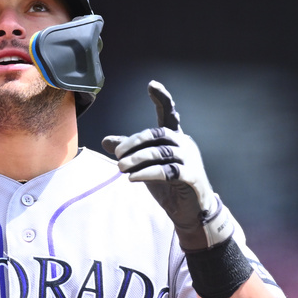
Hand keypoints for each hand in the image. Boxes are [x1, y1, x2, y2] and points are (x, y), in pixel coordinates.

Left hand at [102, 80, 234, 251]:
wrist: (190, 212)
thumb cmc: (169, 185)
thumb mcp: (145, 165)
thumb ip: (130, 152)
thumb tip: (105, 140)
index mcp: (175, 138)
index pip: (169, 114)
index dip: (162, 99)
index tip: (152, 85)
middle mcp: (185, 144)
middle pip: (158, 134)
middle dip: (135, 142)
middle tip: (117, 154)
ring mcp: (190, 160)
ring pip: (162, 152)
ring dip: (138, 159)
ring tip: (121, 167)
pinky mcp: (191, 177)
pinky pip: (168, 171)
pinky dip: (148, 173)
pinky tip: (132, 178)